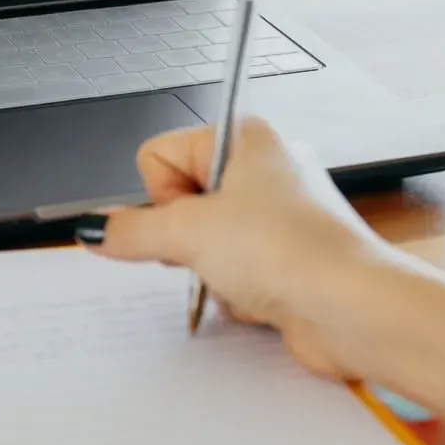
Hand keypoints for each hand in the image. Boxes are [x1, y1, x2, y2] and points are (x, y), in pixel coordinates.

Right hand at [85, 118, 382, 378]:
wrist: (349, 307)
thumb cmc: (290, 249)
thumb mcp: (187, 233)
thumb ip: (129, 230)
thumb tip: (94, 228)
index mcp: (243, 137)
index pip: (159, 156)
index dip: (162, 196)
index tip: (190, 217)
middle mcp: (261, 171)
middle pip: (179, 205)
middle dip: (186, 240)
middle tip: (216, 247)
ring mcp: (274, 219)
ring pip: (201, 248)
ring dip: (211, 271)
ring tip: (245, 276)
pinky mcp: (283, 263)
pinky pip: (229, 278)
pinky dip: (235, 294)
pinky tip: (260, 299)